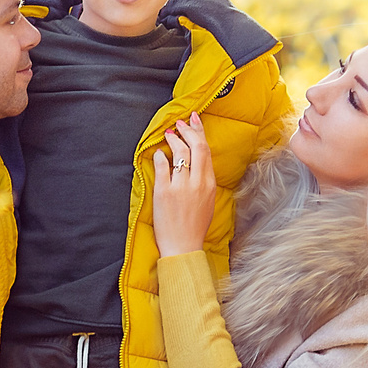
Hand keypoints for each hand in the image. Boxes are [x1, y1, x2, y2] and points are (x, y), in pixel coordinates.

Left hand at [150, 113, 214, 256]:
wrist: (183, 246)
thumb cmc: (194, 226)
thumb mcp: (208, 201)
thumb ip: (204, 181)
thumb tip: (197, 163)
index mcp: (210, 184)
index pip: (206, 151)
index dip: (199, 132)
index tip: (194, 121)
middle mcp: (197, 183)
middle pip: (195, 147)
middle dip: (187, 130)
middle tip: (180, 123)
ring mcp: (181, 187)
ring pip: (179, 153)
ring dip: (173, 139)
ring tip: (168, 134)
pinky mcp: (164, 192)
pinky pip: (161, 166)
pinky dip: (159, 156)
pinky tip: (158, 153)